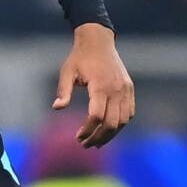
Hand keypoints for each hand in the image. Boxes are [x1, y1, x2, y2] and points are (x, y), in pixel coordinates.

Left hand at [52, 24, 135, 147]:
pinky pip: (129, 113)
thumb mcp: (67, 72)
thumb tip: (57, 107)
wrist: (98, 41)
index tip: (78, 137)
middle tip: (85, 144)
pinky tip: (108, 130)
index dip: (87, 130)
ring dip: (110, 135)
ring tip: (96, 142)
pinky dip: (120, 124)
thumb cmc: (79, 57)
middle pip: (111, 123)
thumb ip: (63, 91)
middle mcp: (116, 89)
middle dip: (98, 138)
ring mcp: (125, 90)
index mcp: (100, 86)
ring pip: (123, 121)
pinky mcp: (129, 89)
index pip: (96, 116)